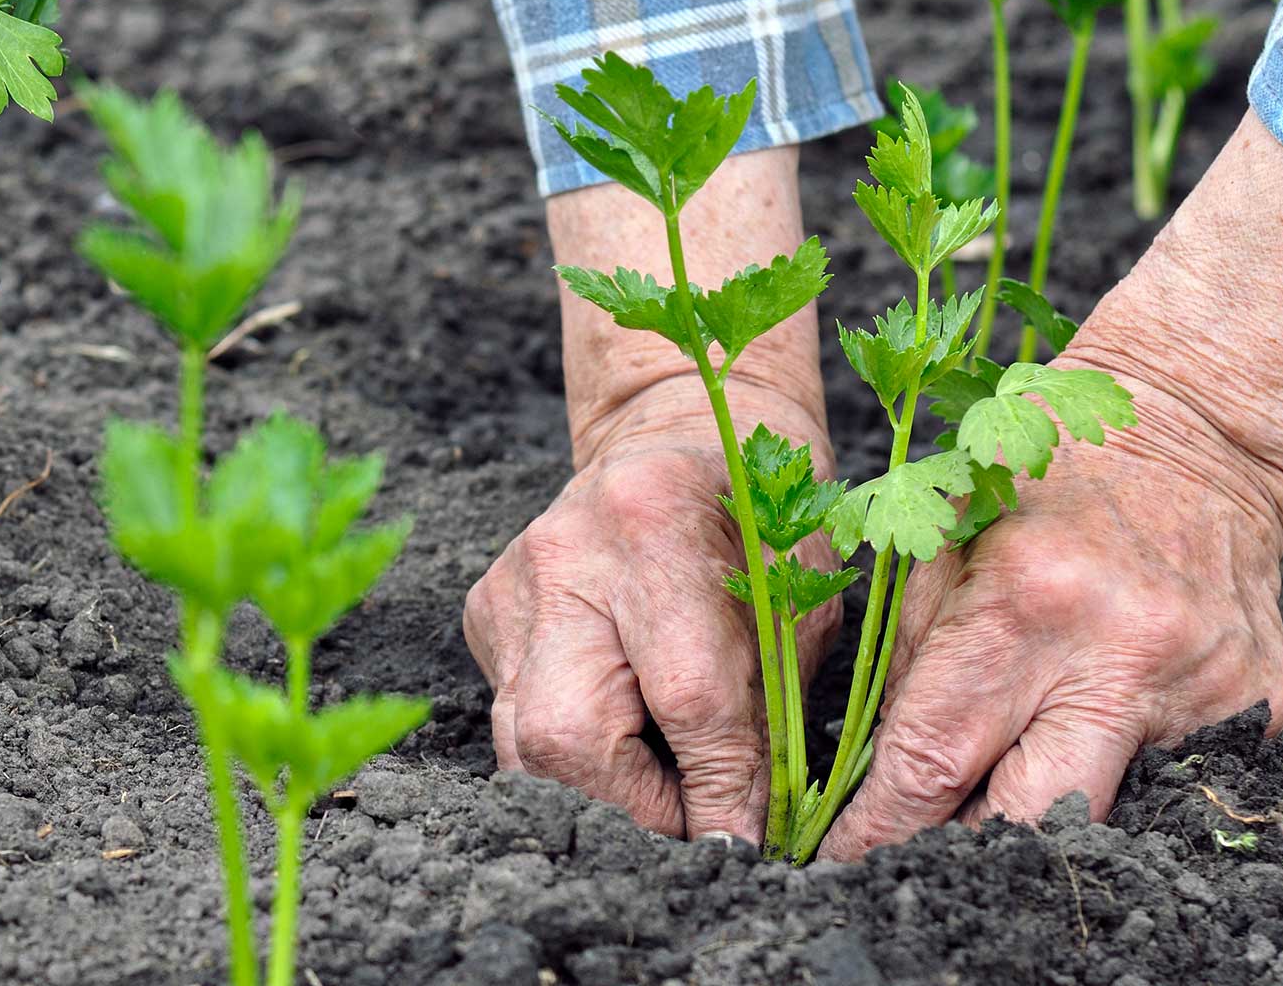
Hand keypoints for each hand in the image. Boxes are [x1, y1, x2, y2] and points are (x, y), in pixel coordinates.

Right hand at [464, 385, 838, 840]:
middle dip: (635, 811)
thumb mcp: (797, 596)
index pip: (685, 695)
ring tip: (664, 798)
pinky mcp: (486, 614)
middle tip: (693, 831)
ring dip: (601, 796)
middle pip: (566, 734)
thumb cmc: (758, 519)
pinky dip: (573, 757)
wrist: (677, 436)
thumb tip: (745, 832)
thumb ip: (770, 707)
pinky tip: (624, 742)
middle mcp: (563, 552)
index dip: (717, 789)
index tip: (743, 845)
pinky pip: (515, 721)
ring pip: (524, 746)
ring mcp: (509, 586)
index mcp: (657, 520)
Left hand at [821, 111, 1282, 858]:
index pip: (932, 755)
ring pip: (1101, 812)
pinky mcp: (1256, 702)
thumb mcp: (943, 539)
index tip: (839, 859)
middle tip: (908, 867)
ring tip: (983, 814)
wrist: (1198, 436)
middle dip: (959, 853)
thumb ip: (907, 656)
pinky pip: (1171, 777)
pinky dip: (1115, 772)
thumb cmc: (1043, 481)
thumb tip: (866, 769)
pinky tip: (1082, 743)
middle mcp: (1117, 652)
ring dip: (1035, 823)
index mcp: (1022, 602)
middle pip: (1027, 816)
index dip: (880, 825)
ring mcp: (1198, 685)